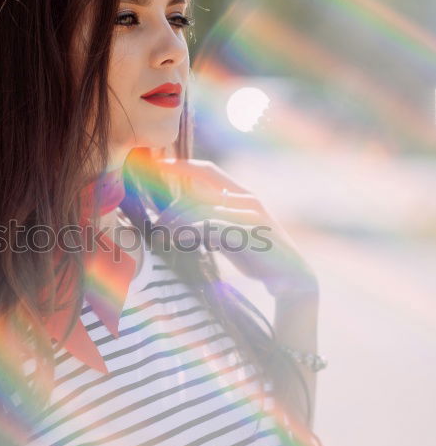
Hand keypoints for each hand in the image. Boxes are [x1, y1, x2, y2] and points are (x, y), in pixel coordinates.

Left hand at [155, 158, 318, 298]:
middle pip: (197, 191)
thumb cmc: (255, 256)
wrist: (290, 279)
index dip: (181, 166)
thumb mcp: (228, 235)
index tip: (156, 167)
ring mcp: (250, 216)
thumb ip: (209, 222)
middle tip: (156, 222)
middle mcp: (246, 199)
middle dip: (171, 204)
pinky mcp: (250, 234)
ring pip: (201, 209)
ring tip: (164, 236)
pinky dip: (192, 233)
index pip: (207, 170)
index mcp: (241, 194)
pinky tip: (182, 243)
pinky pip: (213, 228)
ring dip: (177, 222)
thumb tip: (176, 220)